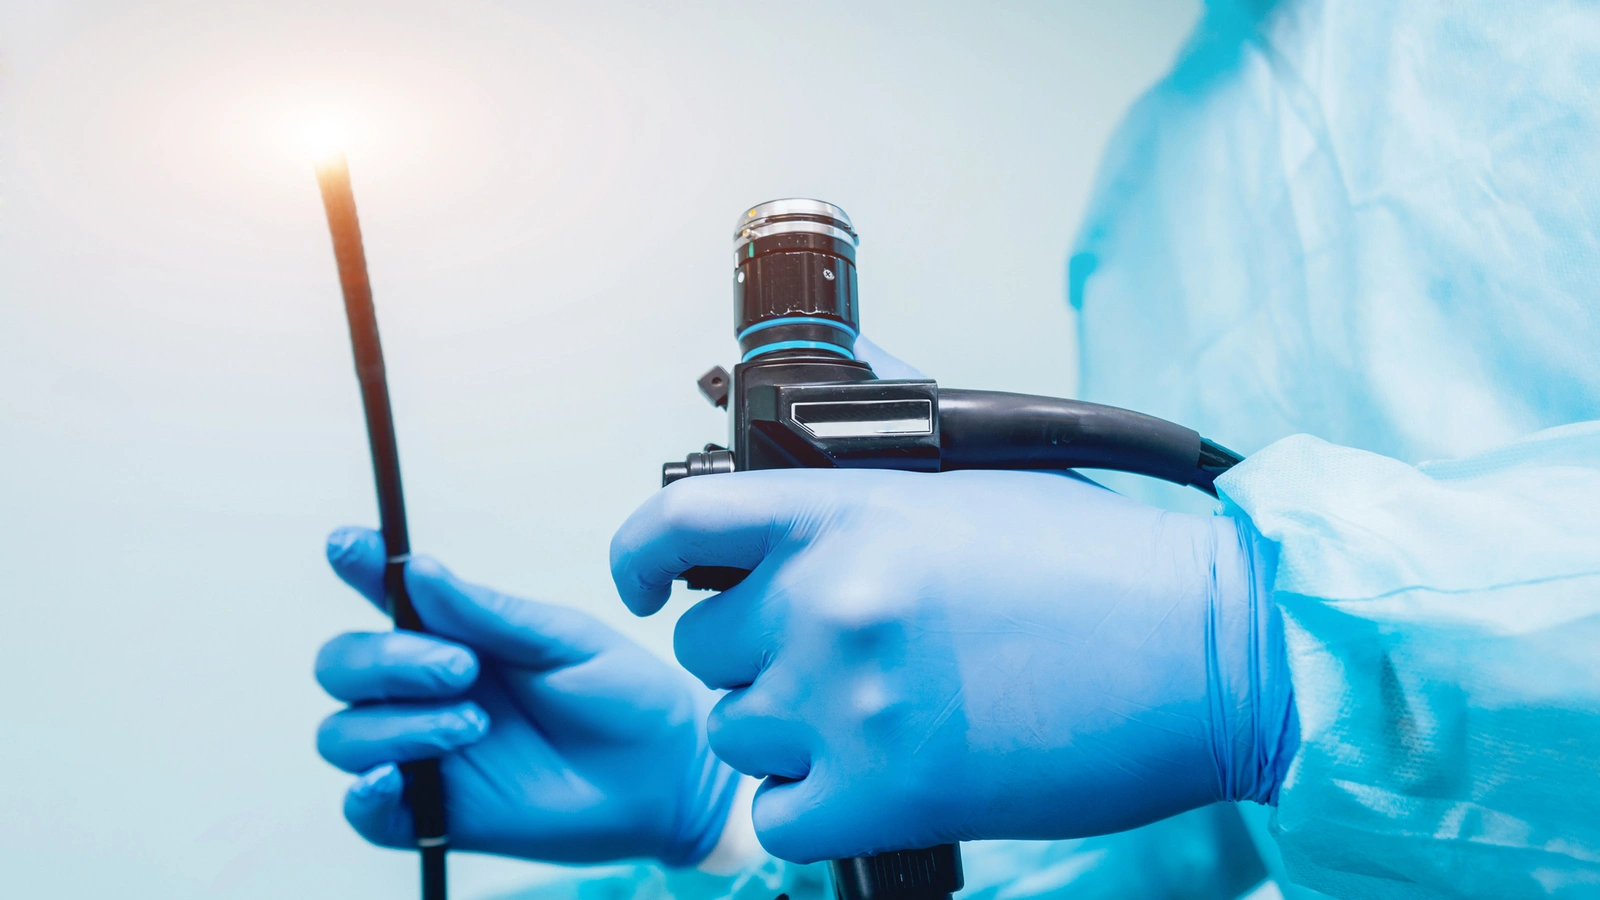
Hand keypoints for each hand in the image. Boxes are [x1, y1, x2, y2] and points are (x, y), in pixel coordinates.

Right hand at [314, 527, 739, 865]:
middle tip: (464, 668)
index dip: (356, 565)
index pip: (383, 593)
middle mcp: (425, 690)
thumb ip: (488, 612)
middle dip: (387, 660)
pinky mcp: (435, 813)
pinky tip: (395, 779)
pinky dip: (364, 796)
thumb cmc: (624, 697)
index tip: (350, 546)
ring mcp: (426, 751)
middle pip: (342, 665)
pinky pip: (366, 812)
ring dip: (396, 725)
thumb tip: (417, 571)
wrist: (669, 773)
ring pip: (343, 735)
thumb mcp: (564, 640)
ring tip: (475, 722)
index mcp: (455, 633)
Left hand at [609, 469, 1295, 862]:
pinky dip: (813, 809)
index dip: (634, 559)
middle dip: (756, 654)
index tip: (638, 584)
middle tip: (838, 660)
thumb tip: (791, 373)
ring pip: (736, 732)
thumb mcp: (976, 468)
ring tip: (878, 718)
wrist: (1208, 652)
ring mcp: (847, 702)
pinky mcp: (883, 796)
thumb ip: (868, 427)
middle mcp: (827, 599)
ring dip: (788, 733)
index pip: (672, 525)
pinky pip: (776, 818)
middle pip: (705, 646)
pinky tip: (875, 781)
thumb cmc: (1103, 562)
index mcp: (843, 509)